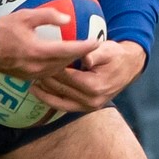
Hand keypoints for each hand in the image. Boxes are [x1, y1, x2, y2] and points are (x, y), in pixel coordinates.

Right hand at [0, 7, 102, 79]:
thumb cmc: (1, 28)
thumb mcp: (25, 15)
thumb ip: (48, 16)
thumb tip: (66, 18)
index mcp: (38, 51)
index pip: (68, 50)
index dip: (85, 47)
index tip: (97, 41)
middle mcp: (37, 66)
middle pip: (66, 63)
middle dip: (80, 56)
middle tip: (91, 47)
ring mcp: (31, 74)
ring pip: (58, 71)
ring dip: (69, 64)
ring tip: (79, 55)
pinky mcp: (26, 78)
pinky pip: (47, 75)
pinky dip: (57, 68)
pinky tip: (60, 61)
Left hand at [30, 40, 146, 113]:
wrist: (128, 68)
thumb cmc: (116, 56)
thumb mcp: (108, 50)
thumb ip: (96, 53)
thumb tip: (85, 57)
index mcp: (94, 86)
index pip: (66, 77)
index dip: (52, 68)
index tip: (40, 60)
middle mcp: (91, 100)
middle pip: (61, 89)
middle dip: (45, 79)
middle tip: (31, 69)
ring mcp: (88, 107)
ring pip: (59, 101)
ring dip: (44, 93)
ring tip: (30, 83)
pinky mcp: (85, 109)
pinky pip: (64, 106)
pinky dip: (51, 100)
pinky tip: (39, 92)